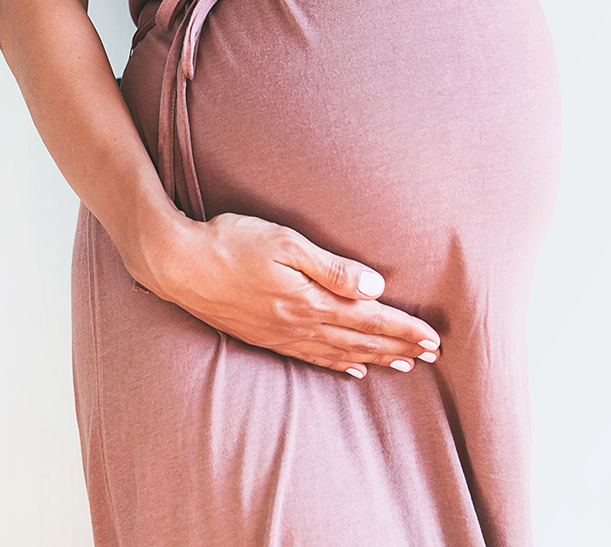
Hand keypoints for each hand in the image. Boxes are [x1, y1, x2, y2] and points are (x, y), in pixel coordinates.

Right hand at [140, 212, 440, 377]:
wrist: (177, 263)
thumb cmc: (230, 242)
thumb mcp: (285, 243)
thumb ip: (331, 268)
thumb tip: (374, 287)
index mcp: (309, 300)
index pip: (369, 319)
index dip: (404, 329)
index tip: (434, 339)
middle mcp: (298, 323)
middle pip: (359, 340)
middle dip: (398, 347)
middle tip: (433, 356)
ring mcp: (279, 334)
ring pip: (338, 353)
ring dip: (374, 358)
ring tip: (404, 365)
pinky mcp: (263, 336)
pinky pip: (310, 357)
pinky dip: (337, 365)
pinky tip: (351, 369)